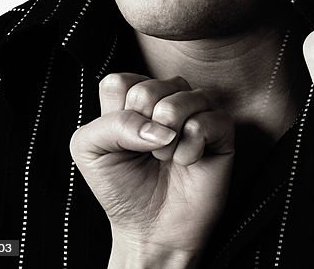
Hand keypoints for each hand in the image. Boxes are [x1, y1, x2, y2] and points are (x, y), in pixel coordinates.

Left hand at [69, 73, 234, 264]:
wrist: (151, 231)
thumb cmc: (122, 190)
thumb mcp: (91, 152)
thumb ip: (110, 124)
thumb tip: (160, 125)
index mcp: (133, 101)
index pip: (121, 81)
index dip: (117, 114)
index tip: (121, 141)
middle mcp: (166, 101)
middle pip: (150, 88)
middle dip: (141, 129)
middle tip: (145, 154)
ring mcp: (196, 112)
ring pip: (182, 98)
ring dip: (167, 139)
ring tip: (165, 159)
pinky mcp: (221, 130)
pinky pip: (206, 121)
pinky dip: (190, 148)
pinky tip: (187, 161)